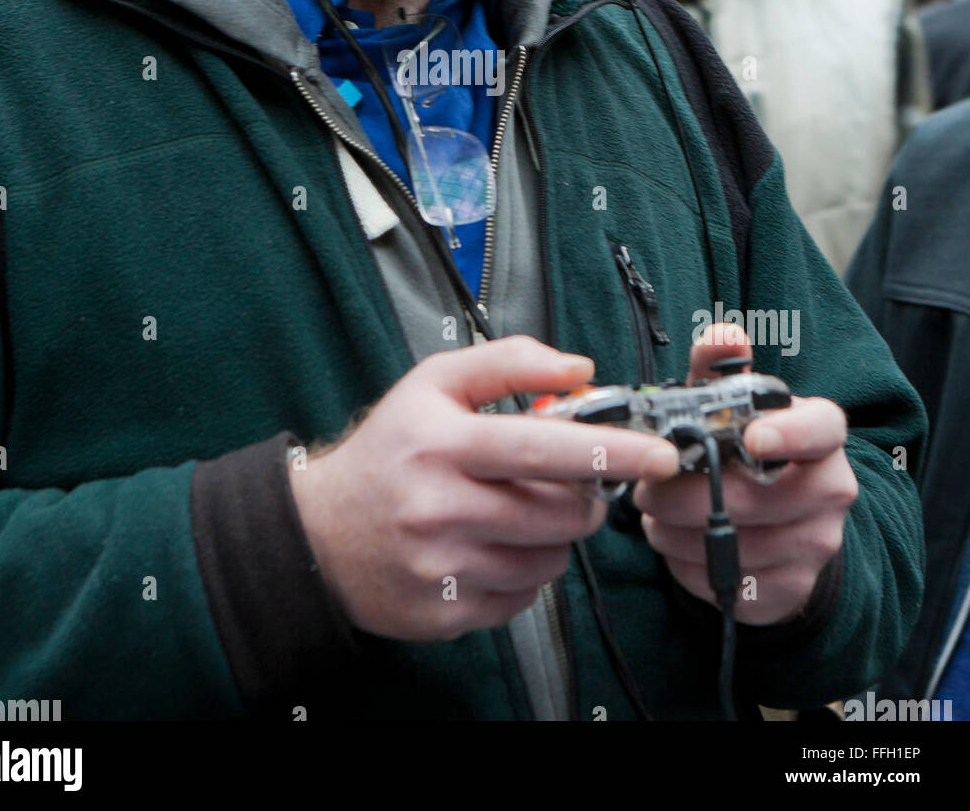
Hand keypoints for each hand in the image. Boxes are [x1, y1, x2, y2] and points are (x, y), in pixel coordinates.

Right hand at [289, 337, 679, 641]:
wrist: (319, 535)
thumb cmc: (387, 452)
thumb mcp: (433, 384)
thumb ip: (508, 362)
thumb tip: (580, 369)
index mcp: (442, 443)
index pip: (542, 447)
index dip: (609, 449)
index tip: (657, 451)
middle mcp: (441, 508)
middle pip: (560, 512)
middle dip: (582, 496)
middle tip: (569, 482)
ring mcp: (443, 567)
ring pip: (551, 559)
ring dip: (554, 536)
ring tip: (518, 512)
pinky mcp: (446, 613)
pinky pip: (525, 598)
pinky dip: (525, 572)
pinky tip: (493, 548)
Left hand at [632, 324, 857, 624]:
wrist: (784, 523)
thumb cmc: (748, 451)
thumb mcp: (734, 404)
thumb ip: (722, 367)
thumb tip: (723, 336)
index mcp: (821, 435)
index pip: (821, 430)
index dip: (789, 434)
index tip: (752, 437)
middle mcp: (831, 490)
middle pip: (753, 498)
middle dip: (684, 494)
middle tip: (645, 487)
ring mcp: (817, 544)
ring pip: (733, 545)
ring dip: (676, 531)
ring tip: (654, 512)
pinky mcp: (792, 588)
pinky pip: (726, 581)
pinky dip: (687, 564)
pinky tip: (676, 542)